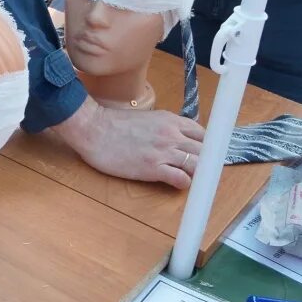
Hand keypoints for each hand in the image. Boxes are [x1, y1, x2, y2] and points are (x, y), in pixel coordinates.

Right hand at [52, 99, 205, 188]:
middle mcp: (172, 134)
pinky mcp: (153, 168)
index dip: (208, 147)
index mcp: (170, 121)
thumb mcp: (147, 118)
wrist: (93, 129)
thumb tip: (177, 139)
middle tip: (204, 172)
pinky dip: (184, 183)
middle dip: (208, 162)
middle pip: (206, 150)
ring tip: (192, 179)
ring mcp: (163, 151)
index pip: (204, 134)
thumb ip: (165, 127)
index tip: (206, 156)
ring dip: (198, 174)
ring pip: (198, 165)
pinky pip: (181, 179)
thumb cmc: (114, 124)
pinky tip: (176, 183)